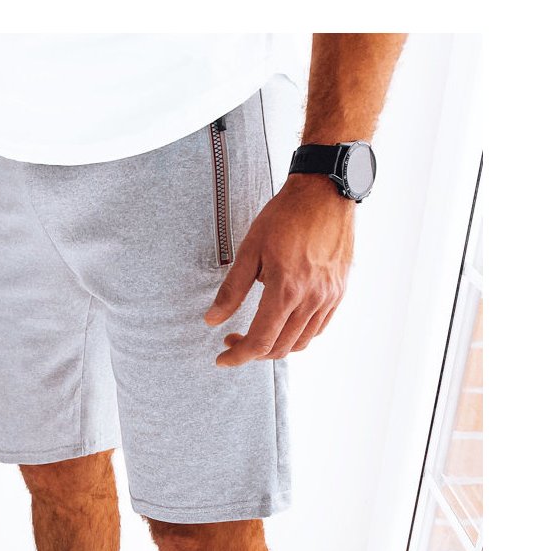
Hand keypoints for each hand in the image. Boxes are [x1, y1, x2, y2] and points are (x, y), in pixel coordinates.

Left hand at [204, 176, 354, 364]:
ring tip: (256, 333)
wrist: (324, 193)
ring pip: (300, 343)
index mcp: (286, 290)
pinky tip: (282, 324)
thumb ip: (231, 290)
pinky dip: (297, 336)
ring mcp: (329, 298)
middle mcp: (311, 299)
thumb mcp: (250, 249)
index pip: (260, 341)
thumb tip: (211, 320)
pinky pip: (318, 329)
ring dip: (275, 347)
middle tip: (232, 339)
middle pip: (279, 348)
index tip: (222, 358)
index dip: (238, 356)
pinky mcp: (339, 292)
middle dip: (252, 352)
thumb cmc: (285, 216)